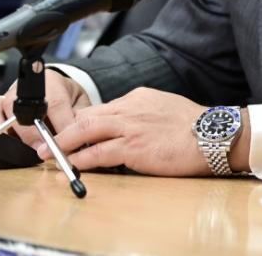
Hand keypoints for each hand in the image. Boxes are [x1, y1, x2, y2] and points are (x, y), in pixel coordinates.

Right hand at [0, 69, 91, 148]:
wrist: (55, 91)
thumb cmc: (68, 100)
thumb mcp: (80, 106)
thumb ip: (78, 121)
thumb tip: (79, 143)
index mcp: (49, 82)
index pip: (53, 103)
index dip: (58, 126)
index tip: (63, 144)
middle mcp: (22, 88)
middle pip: (18, 108)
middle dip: (29, 133)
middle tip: (40, 150)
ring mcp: (4, 98)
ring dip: (3, 132)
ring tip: (17, 149)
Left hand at [48, 88, 230, 176]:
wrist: (213, 134)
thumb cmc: (195, 126)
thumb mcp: (165, 107)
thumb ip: (144, 113)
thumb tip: (130, 126)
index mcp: (139, 97)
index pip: (102, 107)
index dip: (83, 121)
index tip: (72, 131)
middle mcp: (130, 108)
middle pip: (87, 116)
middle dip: (64, 130)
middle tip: (48, 142)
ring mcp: (130, 127)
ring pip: (86, 130)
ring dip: (64, 144)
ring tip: (50, 154)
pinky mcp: (133, 147)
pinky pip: (98, 153)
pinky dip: (81, 159)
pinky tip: (72, 165)